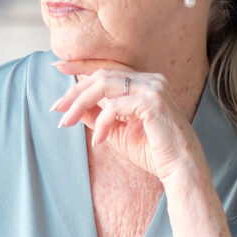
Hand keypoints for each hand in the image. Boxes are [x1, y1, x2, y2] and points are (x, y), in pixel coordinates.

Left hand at [50, 64, 204, 184]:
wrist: (180, 170)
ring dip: (81, 103)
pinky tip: (99, 140)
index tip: (58, 67)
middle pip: (102, 75)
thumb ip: (97, 115)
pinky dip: (102, 122)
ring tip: (66, 122)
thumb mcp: (116, 131)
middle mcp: (150, 79)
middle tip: (57, 108)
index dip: (81, 66)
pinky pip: (115, 106)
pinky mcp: (154, 101)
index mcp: (144, 83)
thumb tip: (72, 106)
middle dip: (75, 91)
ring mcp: (154, 88)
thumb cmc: (152, 152)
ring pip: (105, 85)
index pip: (108, 69)